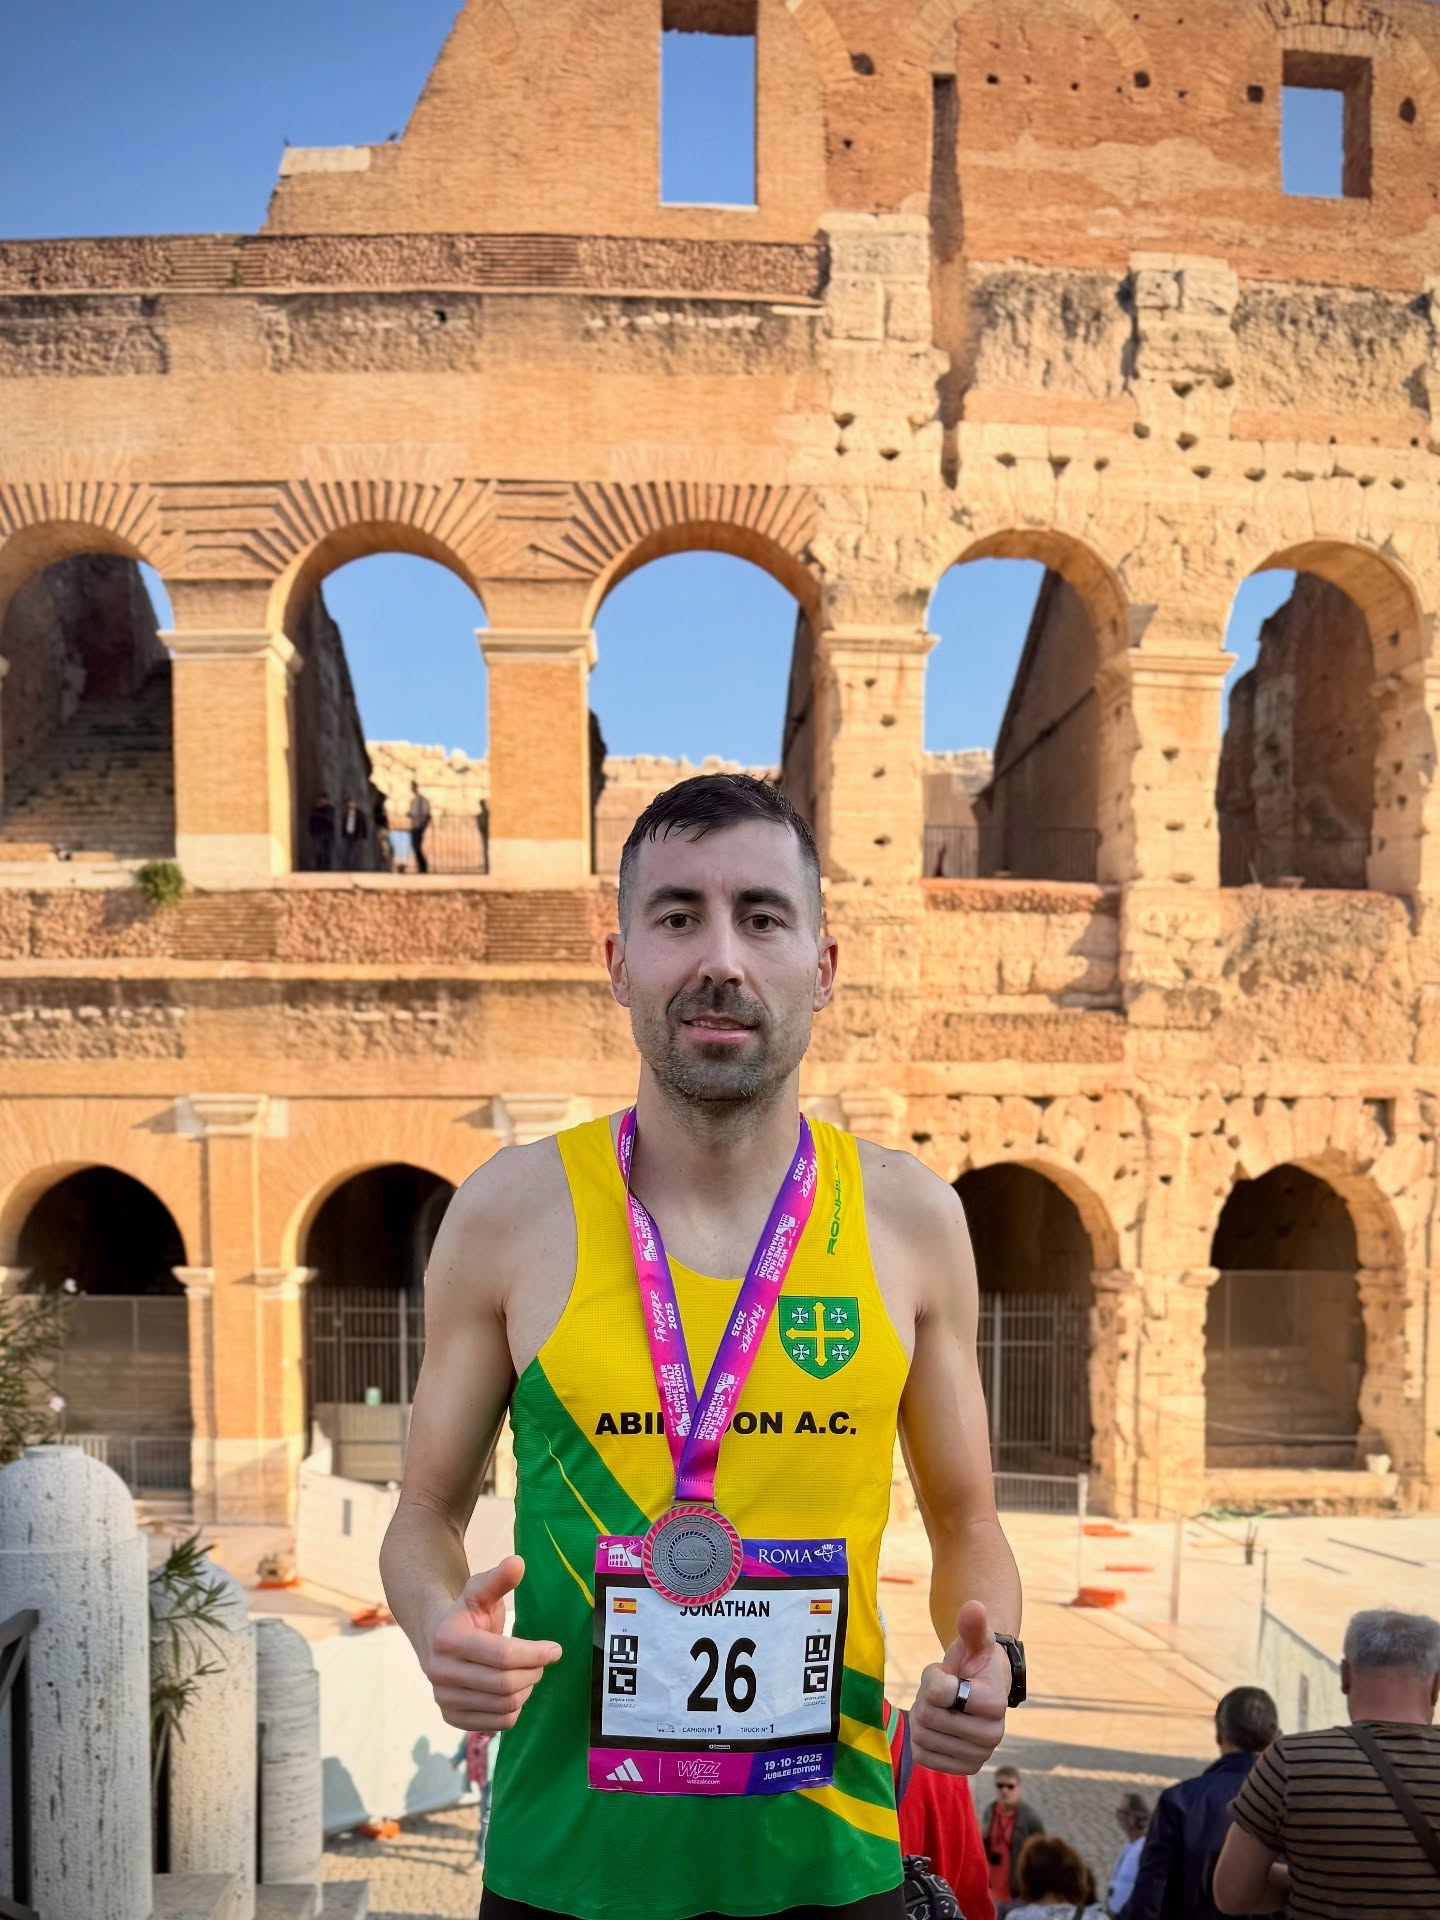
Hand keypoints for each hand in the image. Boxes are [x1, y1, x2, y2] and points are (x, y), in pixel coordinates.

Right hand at [423, 1554, 560, 1731]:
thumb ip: (499, 1579)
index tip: (555, 1649)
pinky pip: (496, 1724)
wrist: (435, 1638)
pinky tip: (515, 1691)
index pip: (503, 1655)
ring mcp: (443, 1699)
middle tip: (543, 1662)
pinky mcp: (451, 1718)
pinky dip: (514, 1710)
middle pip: (505, 1684)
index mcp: (448, 1638)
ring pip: (503, 1706)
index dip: (535, 1653)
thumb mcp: (480, 1592)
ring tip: (529, 1674)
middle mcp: (440, 1672)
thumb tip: (518, 1562)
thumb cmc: (466, 1613)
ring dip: (526, 1690)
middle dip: (533, 1672)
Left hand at [907, 1599, 1008, 1773]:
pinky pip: (923, 1756)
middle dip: (926, 1698)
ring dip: (923, 1717)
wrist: (982, 1688)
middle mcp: (992, 1736)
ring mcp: (979, 1756)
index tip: (948, 1672)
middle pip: (928, 1717)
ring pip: (922, 1737)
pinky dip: (922, 1739)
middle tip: (942, 1691)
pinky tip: (938, 1727)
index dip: (933, 1677)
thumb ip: (972, 1625)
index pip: (938, 1693)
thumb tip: (974, 1606)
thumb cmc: (976, 1661)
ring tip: (941, 1707)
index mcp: (995, 1703)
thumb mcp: (975, 1640)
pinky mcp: (964, 1769)